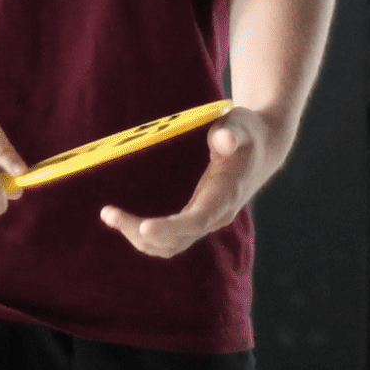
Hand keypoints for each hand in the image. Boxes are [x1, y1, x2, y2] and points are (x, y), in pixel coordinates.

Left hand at [100, 107, 280, 257]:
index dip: (170, 227)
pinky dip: (147, 234)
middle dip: (141, 232)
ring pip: (171, 245)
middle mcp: (215, 215)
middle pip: (177, 239)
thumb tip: (224, 140)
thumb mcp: (242, 123)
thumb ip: (232, 131)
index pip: (197, 220)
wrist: (262, 148)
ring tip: (108, 215)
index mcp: (225, 195)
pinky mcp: (197, 217)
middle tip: (107, 213)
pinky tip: (125, 219)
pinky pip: (171, 238)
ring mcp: (206, 220)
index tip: (144, 228)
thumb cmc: (247, 132)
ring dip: (139, 237)